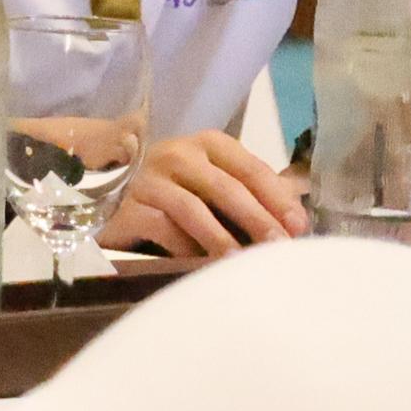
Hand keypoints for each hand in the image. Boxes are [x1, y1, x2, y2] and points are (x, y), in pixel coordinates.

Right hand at [104, 130, 307, 257]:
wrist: (110, 190)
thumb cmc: (177, 190)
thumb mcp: (215, 182)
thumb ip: (254, 192)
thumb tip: (299, 217)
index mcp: (208, 145)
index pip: (250, 167)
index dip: (277, 198)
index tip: (298, 226)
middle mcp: (178, 154)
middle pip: (225, 188)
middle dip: (256, 220)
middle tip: (278, 248)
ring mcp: (149, 179)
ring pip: (192, 209)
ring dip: (221, 238)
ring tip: (241, 263)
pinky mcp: (127, 207)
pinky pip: (161, 228)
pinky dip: (184, 248)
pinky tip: (201, 266)